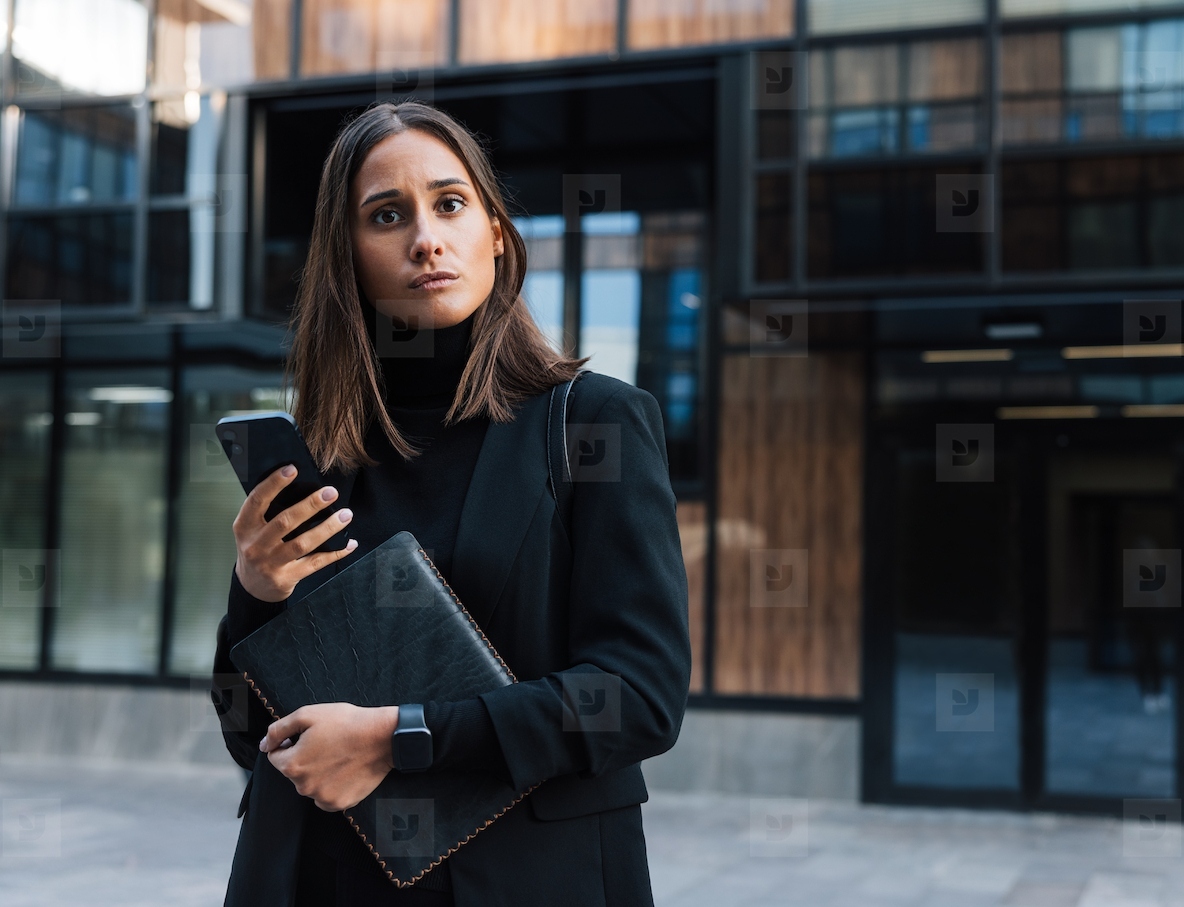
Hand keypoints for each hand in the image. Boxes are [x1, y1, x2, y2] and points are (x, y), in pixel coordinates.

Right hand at [232, 465, 357, 601]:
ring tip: (346, 514)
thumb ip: (267, 511)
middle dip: (310, 505)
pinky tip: (350, 544)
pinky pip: (315, 563)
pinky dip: (335, 553)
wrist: (252, 586)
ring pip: (302, 543)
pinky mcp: (287, 578)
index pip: (257, 501)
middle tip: (330, 492)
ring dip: (327, 528)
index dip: (274, 484)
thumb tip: (300, 486)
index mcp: (245, 527)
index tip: (292, 469)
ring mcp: (271, 563)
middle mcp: (256, 545)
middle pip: (285, 522)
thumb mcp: (251, 529)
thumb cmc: (257, 549)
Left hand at [260, 703, 399, 811]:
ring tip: (338, 755)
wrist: (382, 737)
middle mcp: (303, 787)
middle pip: (293, 771)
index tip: (308, 735)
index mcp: (292, 765)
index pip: (276, 756)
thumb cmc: (346, 723)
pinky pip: (326, 796)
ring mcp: (322, 798)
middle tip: (326, 742)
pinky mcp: (340, 804)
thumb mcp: (307, 715)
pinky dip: (332, 785)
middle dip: (304, 758)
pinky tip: (344, 769)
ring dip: (318, 772)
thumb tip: (264, 745)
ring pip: (310, 784)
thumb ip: (278, 730)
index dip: (290, 742)